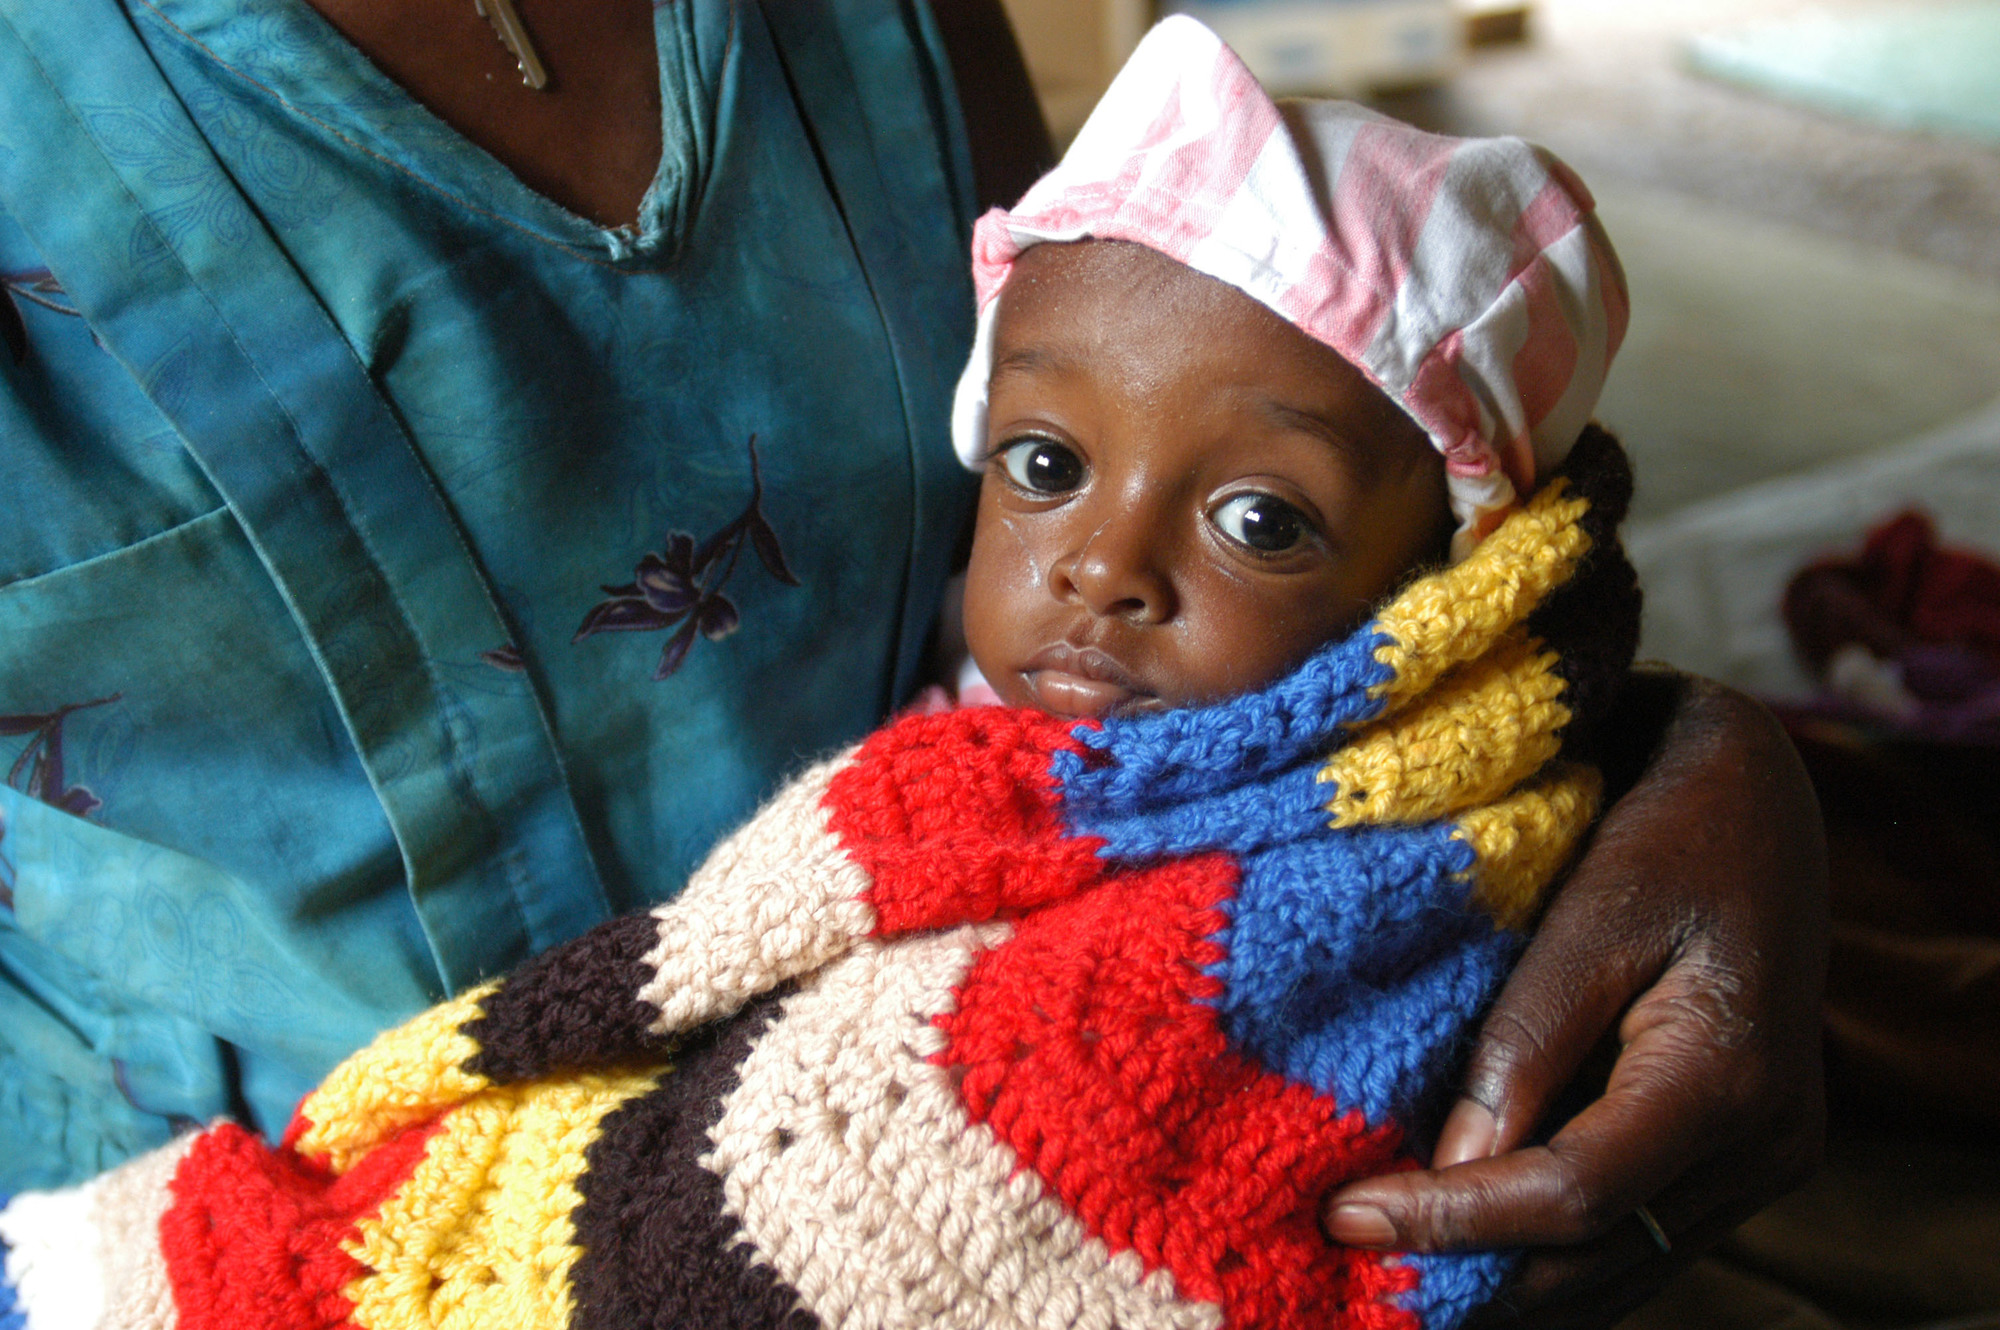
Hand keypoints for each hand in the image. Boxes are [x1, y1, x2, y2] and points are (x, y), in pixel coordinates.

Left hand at [1322, 670, 1829, 1326]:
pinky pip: (1638, 1236)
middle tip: (1352, 1260)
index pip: (1574, 1194)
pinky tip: (1467, 1247)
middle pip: (1599, 1258)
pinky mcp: (1740, 1157)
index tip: (1347, 1215)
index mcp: (1730, 1079)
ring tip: (1392, 1270)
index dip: (1454, 1219)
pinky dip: (1553, 1252)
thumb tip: (1456, 1166)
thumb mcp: (1592, 914)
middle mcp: (1765, 1145)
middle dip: (1473, 1275)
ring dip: (1509, 1282)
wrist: (1759, 794)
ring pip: (1621, 1269)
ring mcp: (1762, 1162)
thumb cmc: (1670, 828)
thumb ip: (1528, 1042)